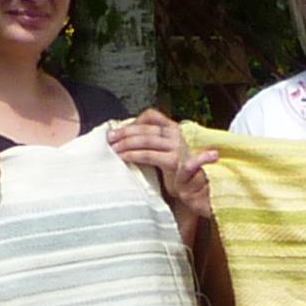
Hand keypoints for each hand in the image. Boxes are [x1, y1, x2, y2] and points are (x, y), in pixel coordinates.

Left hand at [111, 109, 214, 227]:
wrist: (195, 189)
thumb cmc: (178, 171)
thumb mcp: (168, 151)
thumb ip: (154, 142)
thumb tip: (129, 138)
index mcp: (174, 128)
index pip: (152, 116)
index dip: (134, 121)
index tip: (120, 129)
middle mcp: (177, 134)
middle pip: (145, 128)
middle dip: (125, 132)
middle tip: (110, 138)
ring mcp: (176, 147)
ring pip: (145, 140)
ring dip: (126, 143)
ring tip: (114, 149)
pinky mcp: (173, 161)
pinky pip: (148, 155)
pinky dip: (134, 155)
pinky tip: (123, 157)